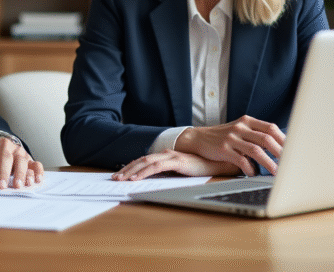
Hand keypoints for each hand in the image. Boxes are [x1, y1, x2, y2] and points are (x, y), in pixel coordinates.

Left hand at [0, 134, 43, 188]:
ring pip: (21, 159)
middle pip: (5, 157)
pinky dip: (38, 171)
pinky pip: (35, 163)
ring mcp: (17, 151)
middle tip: (2, 186)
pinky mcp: (27, 157)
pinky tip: (37, 180)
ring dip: (22, 173)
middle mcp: (4, 146)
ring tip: (20, 186)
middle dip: (4, 172)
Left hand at [112, 150, 237, 180]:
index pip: (144, 160)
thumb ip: (169, 172)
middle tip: (115, 178)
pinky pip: (156, 167)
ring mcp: (171, 156)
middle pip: (141, 160)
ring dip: (131, 171)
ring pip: (145, 163)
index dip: (131, 167)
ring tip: (121, 179)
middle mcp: (166, 153)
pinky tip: (136, 179)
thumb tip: (156, 180)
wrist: (218, 162)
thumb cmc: (201, 168)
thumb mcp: (181, 171)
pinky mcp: (176, 161)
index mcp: (166, 155)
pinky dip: (144, 172)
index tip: (121, 174)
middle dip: (126, 169)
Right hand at [175, 115, 285, 175]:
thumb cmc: (223, 137)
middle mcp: (240, 127)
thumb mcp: (239, 129)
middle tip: (290, 164)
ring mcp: (231, 138)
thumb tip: (280, 147)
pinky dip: (250, 169)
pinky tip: (253, 173)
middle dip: (281, 153)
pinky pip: (241, 160)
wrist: (198, 138)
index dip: (284, 140)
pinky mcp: (223, 149)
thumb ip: (255, 134)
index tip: (294, 151)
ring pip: (256, 151)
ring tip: (277, 173)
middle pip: (267, 139)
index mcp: (247, 121)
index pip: (271, 128)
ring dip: (269, 164)